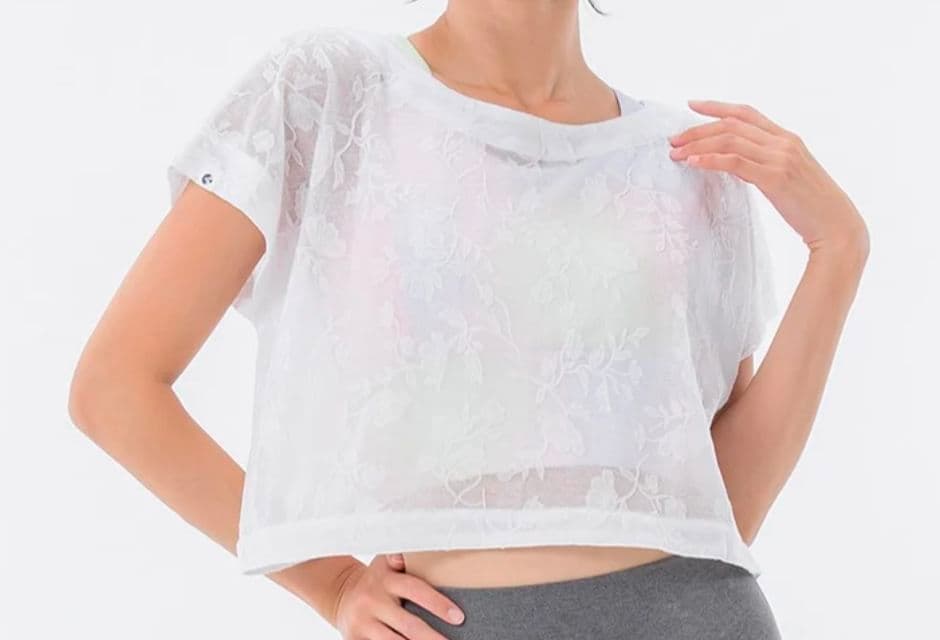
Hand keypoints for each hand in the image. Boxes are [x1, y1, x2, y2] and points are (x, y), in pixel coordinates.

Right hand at [331, 553, 464, 639]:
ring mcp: (363, 622)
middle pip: (408, 625)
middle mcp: (373, 601)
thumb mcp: (387, 563)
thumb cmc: (376, 578)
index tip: (458, 616)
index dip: (437, 604)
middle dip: (432, 637)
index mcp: (386, 579)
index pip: (415, 590)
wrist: (340, 593)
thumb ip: (405, 557)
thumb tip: (430, 544)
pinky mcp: (355, 638)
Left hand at [668, 99, 869, 257]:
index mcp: (787, 138)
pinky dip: (710, 160)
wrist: (836, 225)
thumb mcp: (786, 176)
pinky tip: (693, 162)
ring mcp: (780, 158)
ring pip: (730, 140)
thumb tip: (733, 162)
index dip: (717, 106)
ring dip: (698, 144)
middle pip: (732, 125)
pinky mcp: (775, 177)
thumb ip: (762, 163)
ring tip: (677, 153)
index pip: (746, 113)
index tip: (691, 105)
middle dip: (698, 129)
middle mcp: (783, 142)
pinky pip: (735, 162)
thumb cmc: (810, 206)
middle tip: (674, 139)